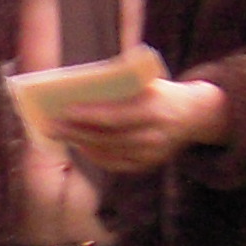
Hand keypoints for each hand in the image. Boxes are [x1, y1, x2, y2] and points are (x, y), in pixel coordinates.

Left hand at [43, 48, 226, 173]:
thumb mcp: (147, 81)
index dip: (87, 115)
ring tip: (60, 134)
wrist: (195, 114)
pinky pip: (116, 164)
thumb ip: (121, 83)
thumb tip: (79, 87)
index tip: (63, 110)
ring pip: (109, 152)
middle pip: (107, 137)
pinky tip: (80, 145)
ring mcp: (153, 154)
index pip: (114, 116)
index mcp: (154, 108)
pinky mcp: (149, 165)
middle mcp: (154, 134)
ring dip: (81, 143)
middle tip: (50, 126)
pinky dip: (95, 155)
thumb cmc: (160, 91)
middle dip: (76, 132)